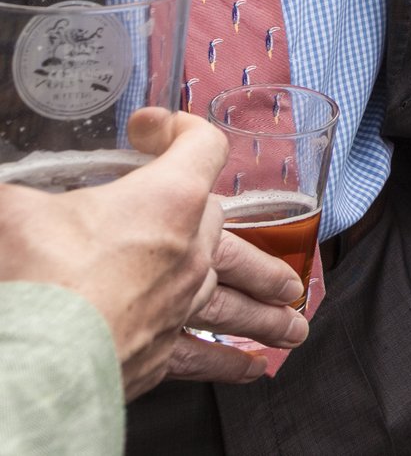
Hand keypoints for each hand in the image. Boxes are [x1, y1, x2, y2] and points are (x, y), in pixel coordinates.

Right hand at [0, 108, 304, 398]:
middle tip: (243, 232)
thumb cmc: (35, 274)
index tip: (153, 131)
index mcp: (167, 198)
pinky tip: (255, 369)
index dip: (180, 130)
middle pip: (226, 225)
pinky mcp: (164, 353)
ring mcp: (183, 304)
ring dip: (267, 304)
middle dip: (231, 225)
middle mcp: (189, 249)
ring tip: (293, 314)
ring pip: (238, 298)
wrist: (38, 357)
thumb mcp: (15, 210)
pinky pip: (208, 357)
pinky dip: (233, 364)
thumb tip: (9, 191)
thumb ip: (22, 192)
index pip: (202, 147)